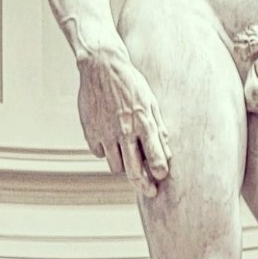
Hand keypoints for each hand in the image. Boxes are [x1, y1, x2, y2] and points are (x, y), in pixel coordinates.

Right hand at [76, 46, 170, 193]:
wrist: (101, 67)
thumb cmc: (129, 83)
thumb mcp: (150, 101)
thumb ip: (158, 127)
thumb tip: (167, 152)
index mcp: (143, 123)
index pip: (156, 157)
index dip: (160, 172)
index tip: (162, 177)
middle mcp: (125, 131)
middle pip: (134, 172)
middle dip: (144, 185)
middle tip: (150, 191)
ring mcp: (105, 134)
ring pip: (115, 166)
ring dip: (123, 166)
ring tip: (128, 157)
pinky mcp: (90, 133)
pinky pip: (100, 153)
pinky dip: (106, 152)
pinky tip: (110, 141)